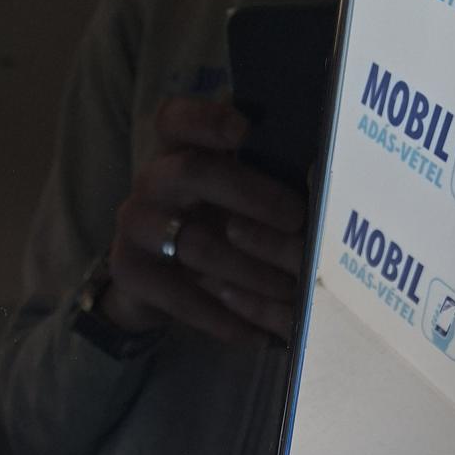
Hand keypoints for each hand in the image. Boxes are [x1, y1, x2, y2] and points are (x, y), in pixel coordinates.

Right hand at [105, 95, 305, 344]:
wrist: (151, 284)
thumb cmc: (209, 225)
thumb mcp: (230, 197)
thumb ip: (263, 180)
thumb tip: (323, 183)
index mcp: (177, 150)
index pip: (177, 118)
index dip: (207, 119)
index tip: (245, 131)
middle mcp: (152, 181)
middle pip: (193, 172)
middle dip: (251, 194)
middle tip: (298, 219)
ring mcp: (136, 226)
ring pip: (197, 244)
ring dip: (253, 270)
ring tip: (292, 291)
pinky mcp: (130, 273)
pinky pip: (181, 297)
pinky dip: (225, 319)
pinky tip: (259, 335)